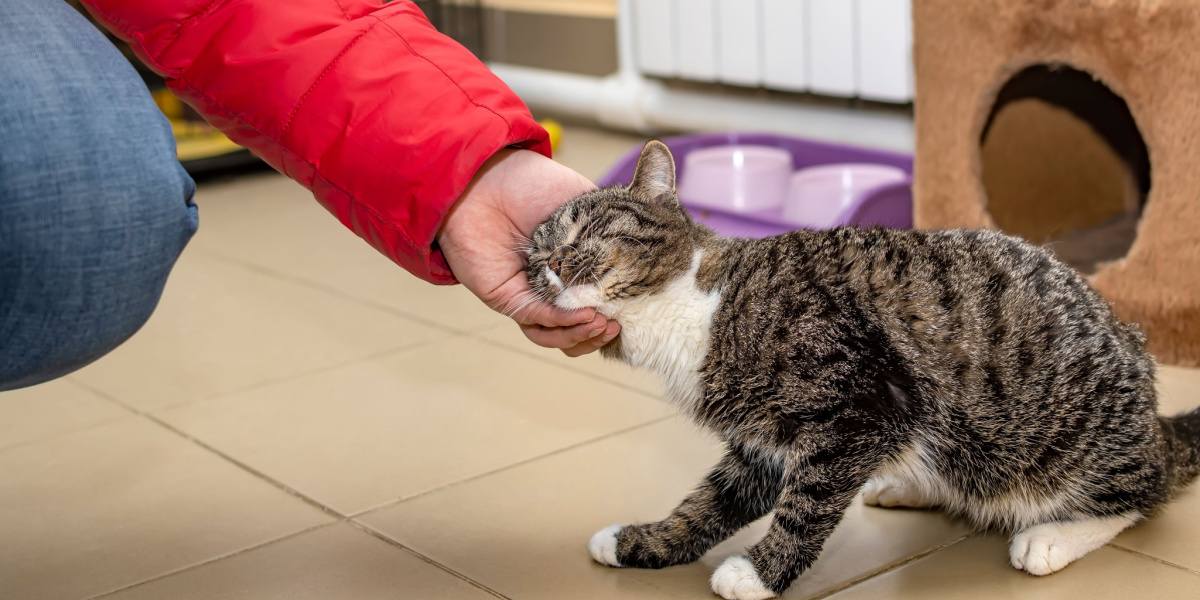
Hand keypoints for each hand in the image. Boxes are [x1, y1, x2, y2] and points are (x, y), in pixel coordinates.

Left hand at [438, 149, 620, 356]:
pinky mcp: (509, 299)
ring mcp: (532, 295)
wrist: (488, 180)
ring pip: (557, 334)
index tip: (636, 309)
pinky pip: (538, 319)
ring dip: (582, 335)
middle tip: (617, 325)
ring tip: (602, 324)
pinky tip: (583, 315)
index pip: (598, 302)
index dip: (616, 311)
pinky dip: (562, 322)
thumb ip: (609, 229)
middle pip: (579, 328)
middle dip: (600, 334)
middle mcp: (553, 286)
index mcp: (573, 267)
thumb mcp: (584, 203)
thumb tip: (636, 255)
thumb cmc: (532, 184)